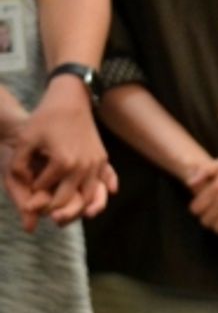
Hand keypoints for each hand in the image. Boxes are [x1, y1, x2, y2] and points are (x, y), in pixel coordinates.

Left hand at [5, 80, 117, 229]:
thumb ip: (18, 165)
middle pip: (68, 201)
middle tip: (43, 211)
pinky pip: (105, 182)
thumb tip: (22, 184)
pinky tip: (97, 200)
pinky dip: (101, 195)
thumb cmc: (45, 119)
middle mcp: (82, 167)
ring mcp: (95, 164)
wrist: (70, 101)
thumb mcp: (25, 140)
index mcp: (62, 163)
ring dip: (77, 208)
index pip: (45, 192)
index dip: (32, 195)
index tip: (26, 194)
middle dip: (53, 209)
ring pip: (89, 198)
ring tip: (63, 212)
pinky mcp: (102, 160)